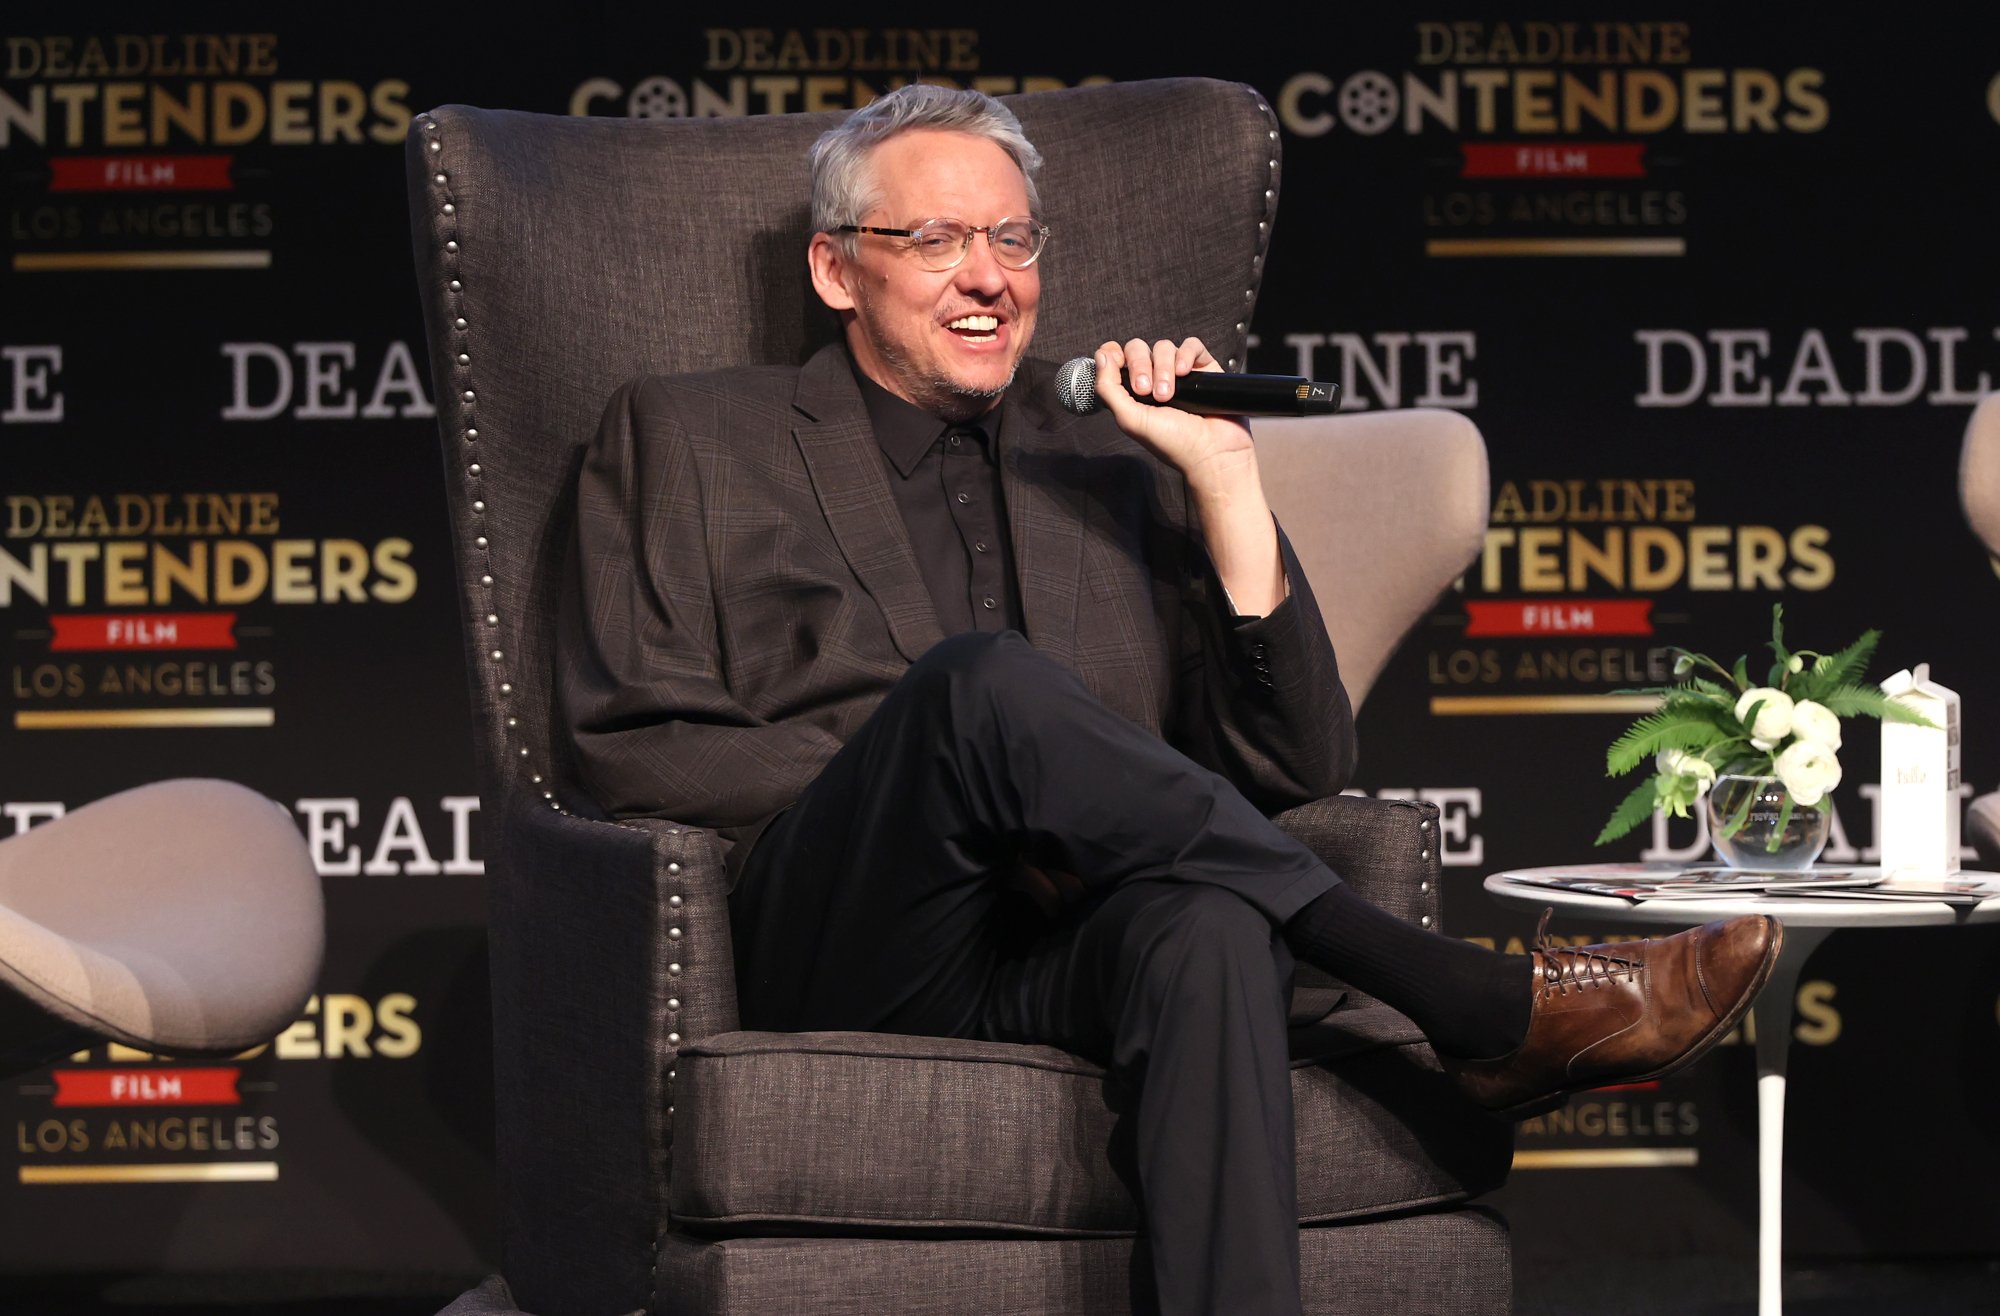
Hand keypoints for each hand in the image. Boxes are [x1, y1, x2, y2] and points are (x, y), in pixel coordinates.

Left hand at [1092, 337, 1254, 482]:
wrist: (1213, 451)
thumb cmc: (1175, 444)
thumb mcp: (1130, 419)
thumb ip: (1109, 388)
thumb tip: (1101, 356)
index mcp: (1133, 394)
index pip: (1117, 360)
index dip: (1113, 354)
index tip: (1115, 360)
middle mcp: (1154, 381)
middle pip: (1138, 349)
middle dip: (1140, 365)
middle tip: (1146, 391)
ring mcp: (1180, 374)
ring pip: (1163, 347)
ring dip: (1163, 367)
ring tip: (1170, 394)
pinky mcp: (1203, 369)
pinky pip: (1191, 345)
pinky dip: (1185, 354)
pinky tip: (1185, 373)